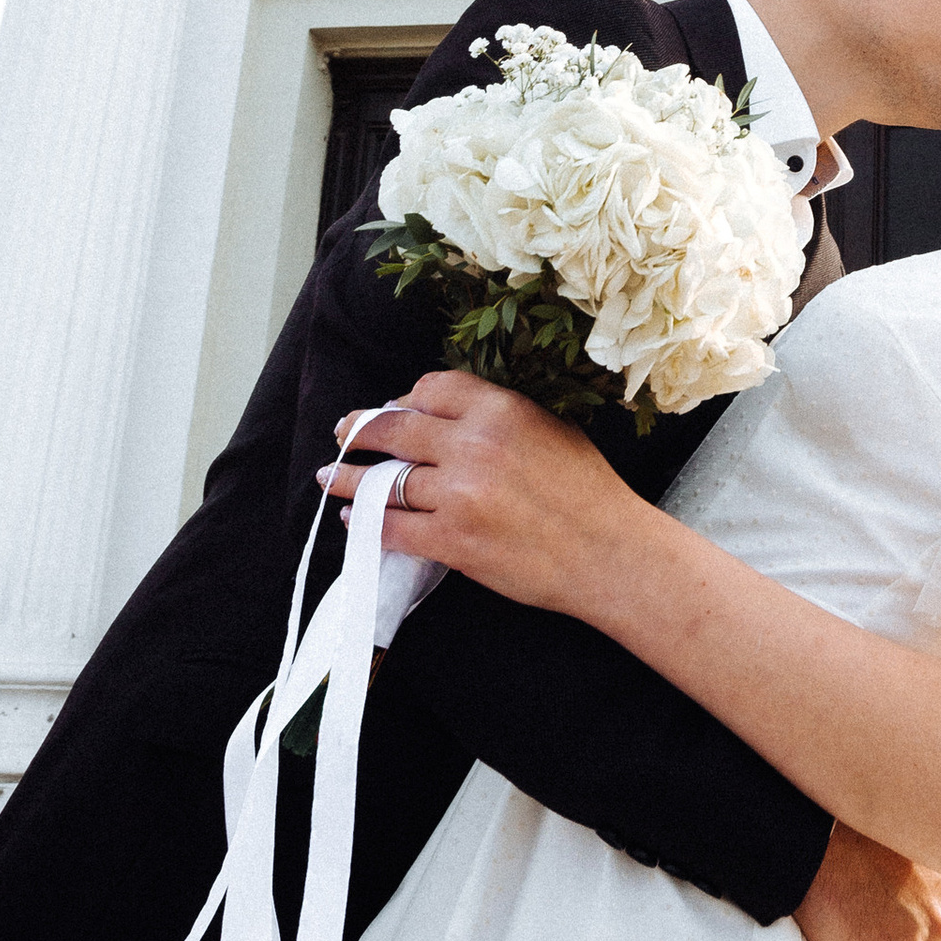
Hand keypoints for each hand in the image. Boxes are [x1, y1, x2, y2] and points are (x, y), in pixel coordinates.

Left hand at [322, 375, 629, 606]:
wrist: (609, 552)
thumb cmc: (589, 492)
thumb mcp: (551, 429)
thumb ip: (500, 418)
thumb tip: (451, 418)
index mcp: (501, 409)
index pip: (430, 389)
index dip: (404, 398)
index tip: (392, 408)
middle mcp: (473, 444)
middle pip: (394, 429)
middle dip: (360, 430)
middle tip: (343, 433)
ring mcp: (459, 494)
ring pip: (385, 480)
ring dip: (351, 479)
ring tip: (331, 477)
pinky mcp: (452, 540)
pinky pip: (393, 527)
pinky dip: (367, 523)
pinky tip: (355, 519)